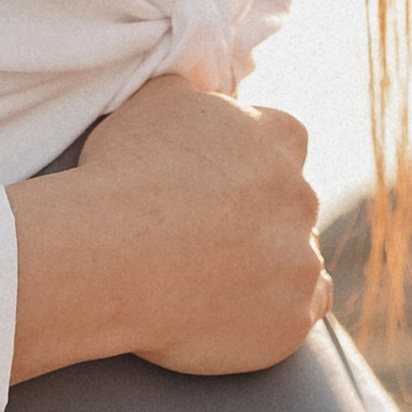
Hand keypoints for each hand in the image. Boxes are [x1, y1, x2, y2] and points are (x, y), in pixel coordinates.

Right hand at [7, 78, 329, 382]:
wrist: (110, 254)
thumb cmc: (125, 172)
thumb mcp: (155, 101)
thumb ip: (194, 92)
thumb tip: (201, 91)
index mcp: (279, 138)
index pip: (282, 141)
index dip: (247, 162)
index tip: (215, 182)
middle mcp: (302, 197)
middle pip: (290, 205)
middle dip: (258, 217)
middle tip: (206, 236)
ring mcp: (301, 261)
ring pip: (299, 261)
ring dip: (270, 267)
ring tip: (214, 280)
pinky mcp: (292, 319)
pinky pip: (300, 313)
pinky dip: (275, 313)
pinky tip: (239, 313)